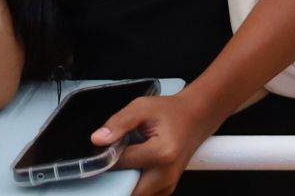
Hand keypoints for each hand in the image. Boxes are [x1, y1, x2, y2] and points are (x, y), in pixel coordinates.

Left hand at [98, 86, 223, 195]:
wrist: (196, 118)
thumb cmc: (170, 112)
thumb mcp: (143, 107)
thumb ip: (119, 123)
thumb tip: (98, 140)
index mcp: (161, 153)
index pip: (120, 164)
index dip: (106, 155)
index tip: (106, 145)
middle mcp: (166, 175)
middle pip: (126, 188)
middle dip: (115, 175)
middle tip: (116, 157)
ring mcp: (168, 186)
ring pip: (134, 194)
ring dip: (125, 181)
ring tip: (129, 160)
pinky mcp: (167, 190)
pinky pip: (142, 194)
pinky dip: (134, 183)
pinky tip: (137, 166)